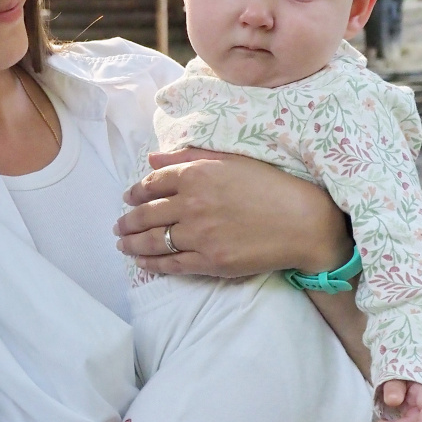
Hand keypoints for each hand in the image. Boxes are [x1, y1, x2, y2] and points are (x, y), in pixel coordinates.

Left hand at [115, 148, 351, 279]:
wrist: (302, 221)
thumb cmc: (271, 186)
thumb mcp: (230, 160)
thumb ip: (189, 157)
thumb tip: (152, 159)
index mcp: (196, 174)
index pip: (152, 183)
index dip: (135, 192)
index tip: (128, 197)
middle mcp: (191, 204)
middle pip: (146, 213)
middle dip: (127, 220)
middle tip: (118, 225)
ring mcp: (198, 235)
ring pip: (153, 240)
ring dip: (131, 242)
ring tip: (121, 243)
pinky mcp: (208, 261)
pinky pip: (170, 264)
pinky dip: (151, 263)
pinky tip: (141, 261)